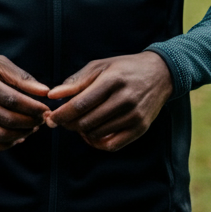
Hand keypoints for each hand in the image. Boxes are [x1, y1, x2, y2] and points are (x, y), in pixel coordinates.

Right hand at [0, 50, 50, 152]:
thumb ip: (21, 77)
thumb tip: (45, 92)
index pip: (12, 99)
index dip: (33, 107)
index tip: (46, 108)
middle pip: (7, 119)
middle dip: (31, 122)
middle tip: (41, 119)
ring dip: (21, 134)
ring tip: (31, 127)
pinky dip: (5, 145)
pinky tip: (16, 137)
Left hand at [45, 52, 173, 151]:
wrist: (160, 74)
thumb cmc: (124, 68)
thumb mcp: (99, 66)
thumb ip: (75, 81)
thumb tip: (52, 95)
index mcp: (112, 81)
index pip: (80, 104)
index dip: (61, 113)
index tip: (50, 116)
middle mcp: (125, 100)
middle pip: (87, 121)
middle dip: (67, 123)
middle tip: (59, 120)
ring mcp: (134, 116)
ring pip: (97, 133)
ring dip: (81, 131)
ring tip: (76, 122)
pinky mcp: (141, 129)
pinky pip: (113, 145)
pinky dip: (97, 142)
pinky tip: (90, 133)